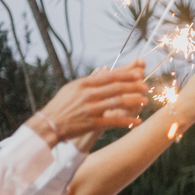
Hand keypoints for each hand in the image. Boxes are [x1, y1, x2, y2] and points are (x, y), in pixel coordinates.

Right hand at [29, 60, 148, 148]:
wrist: (48, 124)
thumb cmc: (61, 105)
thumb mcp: (72, 88)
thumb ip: (90, 80)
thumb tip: (105, 70)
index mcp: (83, 84)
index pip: (109, 76)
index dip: (126, 74)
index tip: (139, 73)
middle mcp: (87, 95)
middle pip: (116, 88)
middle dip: (134, 86)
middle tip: (147, 87)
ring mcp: (90, 109)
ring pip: (117, 103)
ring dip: (134, 101)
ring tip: (145, 101)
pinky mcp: (91, 123)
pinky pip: (113, 121)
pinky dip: (127, 121)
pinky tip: (137, 122)